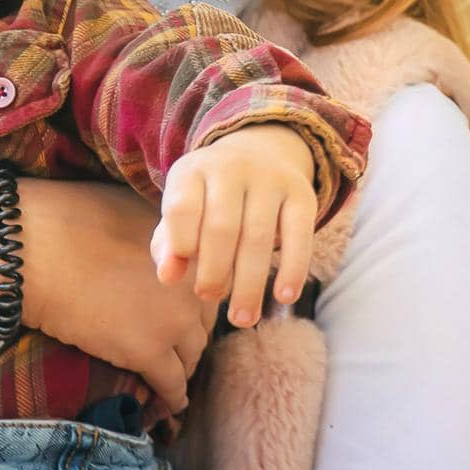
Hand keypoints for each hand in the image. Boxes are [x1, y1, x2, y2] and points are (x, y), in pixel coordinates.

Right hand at [0, 178, 217, 413]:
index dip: (194, 300)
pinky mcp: (148, 352)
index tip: (184, 311)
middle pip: (203, 320)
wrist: (37, 249)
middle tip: (180, 345)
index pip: (206, 283)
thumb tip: (163, 248)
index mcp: (186, 246)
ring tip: (177, 374)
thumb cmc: (70, 219)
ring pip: (192, 354)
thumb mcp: (130, 209)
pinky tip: (172, 404)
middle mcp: (190, 282)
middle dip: (192, 333)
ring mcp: (173, 319)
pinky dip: (173, 396)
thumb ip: (157, 235)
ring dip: (185, 364)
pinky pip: (172, 383)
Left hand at [153, 122, 316, 326]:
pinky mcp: (301, 193)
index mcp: (193, 171)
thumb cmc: (209, 197)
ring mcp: (269, 178)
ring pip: (258, 237)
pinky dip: (293, 268)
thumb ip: (169, 243)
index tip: (178, 277)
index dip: (180, 244)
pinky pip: (300, 234)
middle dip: (214, 271)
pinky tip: (284, 297)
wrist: (257, 152)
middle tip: (208, 298)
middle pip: (222, 227)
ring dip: (250, 283)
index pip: (182, 207)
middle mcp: (231, 168)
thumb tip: (168, 276)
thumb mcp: (184, 208)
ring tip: (242, 318)